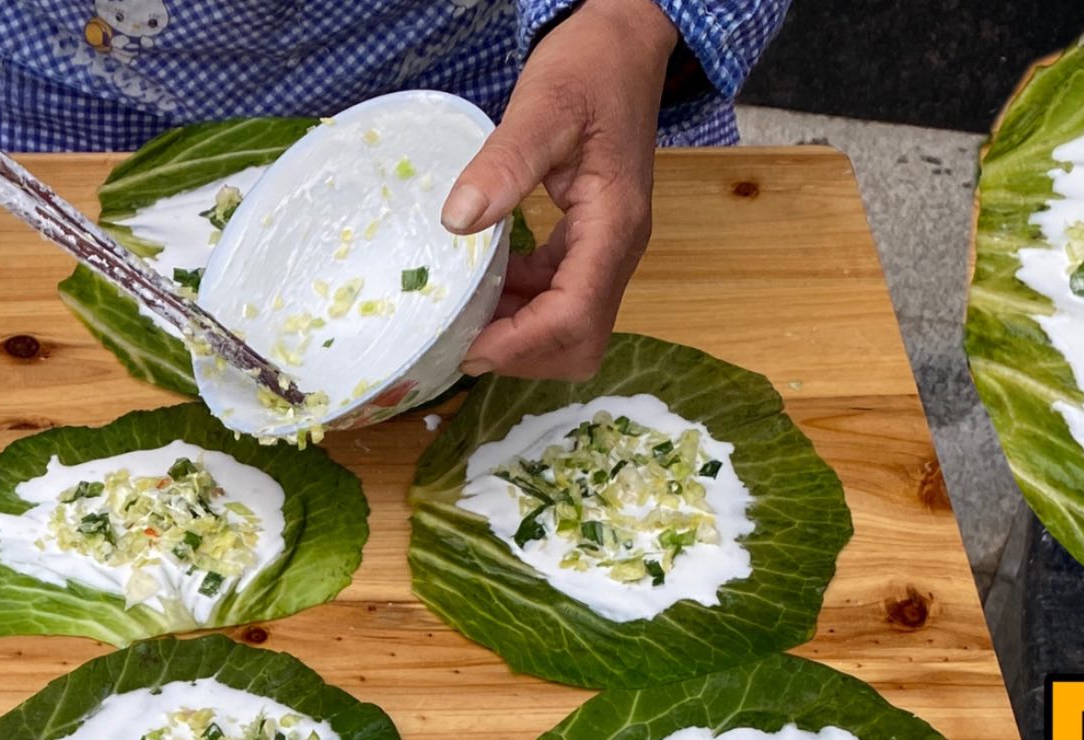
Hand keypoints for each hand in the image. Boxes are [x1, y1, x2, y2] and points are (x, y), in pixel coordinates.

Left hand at [442, 0, 678, 377]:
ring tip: (463, 317)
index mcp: (614, 225)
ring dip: (518, 332)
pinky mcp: (590, 239)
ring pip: (570, 325)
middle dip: (522, 352)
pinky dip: (520, 303)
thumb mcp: (543, 107)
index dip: (522, 344)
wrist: (624, 42)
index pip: (576, 316)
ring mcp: (607, 246)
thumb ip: (505, 164)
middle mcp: (618, 247)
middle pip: (579, 339)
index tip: (468, 347)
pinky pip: (558, 293)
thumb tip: (459, 220)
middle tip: (461, 340)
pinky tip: (483, 283)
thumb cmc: (591, 67)